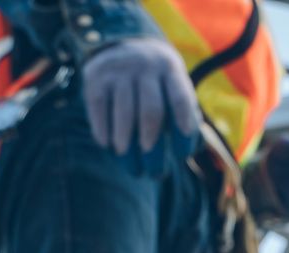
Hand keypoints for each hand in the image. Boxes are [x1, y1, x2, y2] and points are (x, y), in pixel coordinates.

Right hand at [79, 37, 199, 177]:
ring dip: (126, 142)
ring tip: (130, 165)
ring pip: (124, 112)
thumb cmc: (157, 81)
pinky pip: (99, 107)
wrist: (122, 43)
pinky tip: (107, 145)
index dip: (184, 127)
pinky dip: (103, 129)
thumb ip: (183, 113)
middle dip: (152, 145)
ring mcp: (119, 69)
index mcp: (170, 69)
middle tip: (154, 172)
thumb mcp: (173, 86)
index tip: (183, 154)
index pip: (180, 99)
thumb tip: (192, 148)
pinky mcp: (96, 76)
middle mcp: (146, 66)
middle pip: (151, 111)